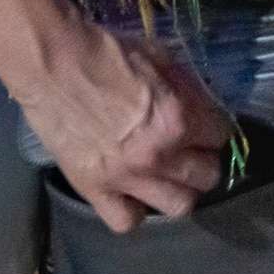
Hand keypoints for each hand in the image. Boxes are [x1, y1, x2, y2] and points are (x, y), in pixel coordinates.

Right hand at [0, 0, 229, 230]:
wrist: (52, 62)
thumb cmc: (107, 52)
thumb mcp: (162, 58)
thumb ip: (189, 89)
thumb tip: (206, 107)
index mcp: (179, 118)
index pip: (221, 135)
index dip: (213, 127)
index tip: (203, 123)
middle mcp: (159, 154)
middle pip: (208, 176)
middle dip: (202, 159)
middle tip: (187, 148)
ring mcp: (126, 178)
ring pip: (179, 206)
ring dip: (178, 189)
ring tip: (166, 174)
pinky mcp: (94, 190)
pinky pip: (126, 221)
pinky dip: (132, 209)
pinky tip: (130, 192)